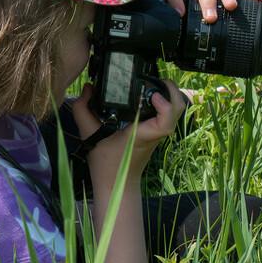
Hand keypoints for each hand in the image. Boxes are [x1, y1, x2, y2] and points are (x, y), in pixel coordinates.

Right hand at [70, 80, 188, 180]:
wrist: (117, 183)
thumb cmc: (105, 163)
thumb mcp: (89, 135)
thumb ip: (83, 110)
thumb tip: (88, 87)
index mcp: (142, 134)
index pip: (165, 123)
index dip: (166, 106)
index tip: (154, 96)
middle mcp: (154, 132)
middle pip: (178, 110)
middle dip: (173, 91)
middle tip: (157, 79)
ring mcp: (158, 132)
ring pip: (177, 111)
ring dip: (171, 94)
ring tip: (155, 83)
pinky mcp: (157, 132)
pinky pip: (169, 114)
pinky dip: (167, 101)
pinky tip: (152, 93)